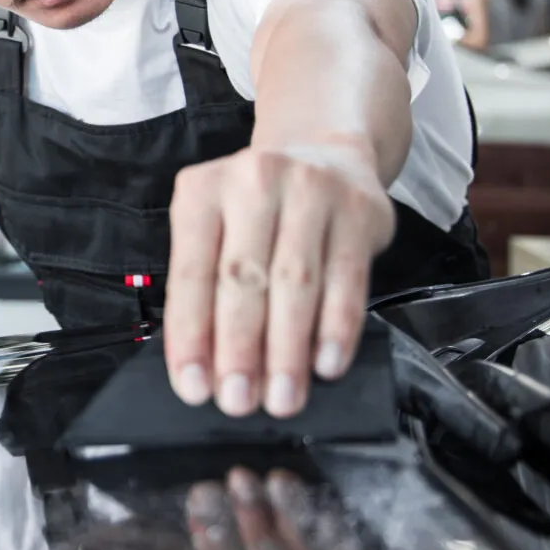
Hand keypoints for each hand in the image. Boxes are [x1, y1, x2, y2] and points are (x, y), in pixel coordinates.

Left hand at [163, 141, 394, 416]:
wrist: (323, 149)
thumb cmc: (258, 207)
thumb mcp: (217, 228)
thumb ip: (206, 288)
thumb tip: (204, 369)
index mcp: (202, 191)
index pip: (191, 272)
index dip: (190, 334)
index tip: (193, 386)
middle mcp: (253, 182)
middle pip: (243, 279)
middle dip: (240, 349)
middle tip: (238, 401)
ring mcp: (310, 190)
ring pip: (295, 282)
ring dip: (287, 350)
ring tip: (282, 397)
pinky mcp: (358, 209)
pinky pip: (347, 279)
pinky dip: (336, 328)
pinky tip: (326, 364)